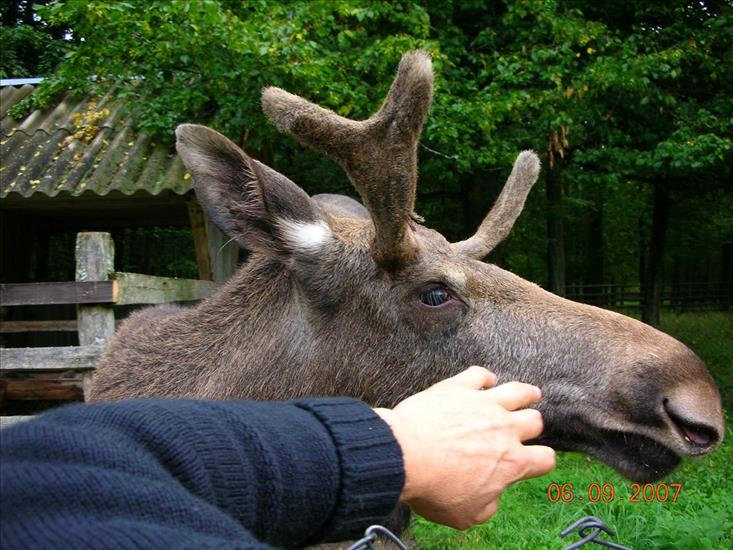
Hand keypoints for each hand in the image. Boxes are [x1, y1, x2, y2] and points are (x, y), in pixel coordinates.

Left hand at [375, 366, 554, 529]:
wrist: (406, 457)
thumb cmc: (434, 488)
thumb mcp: (466, 515)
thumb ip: (487, 506)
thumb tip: (491, 496)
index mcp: (511, 462)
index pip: (544, 459)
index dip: (541, 462)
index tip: (535, 462)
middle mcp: (503, 429)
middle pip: (533, 421)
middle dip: (532, 425)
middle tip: (529, 424)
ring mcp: (482, 404)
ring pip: (517, 391)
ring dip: (526, 393)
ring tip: (531, 393)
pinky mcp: (458, 388)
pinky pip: (479, 375)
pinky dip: (485, 377)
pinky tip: (486, 379)